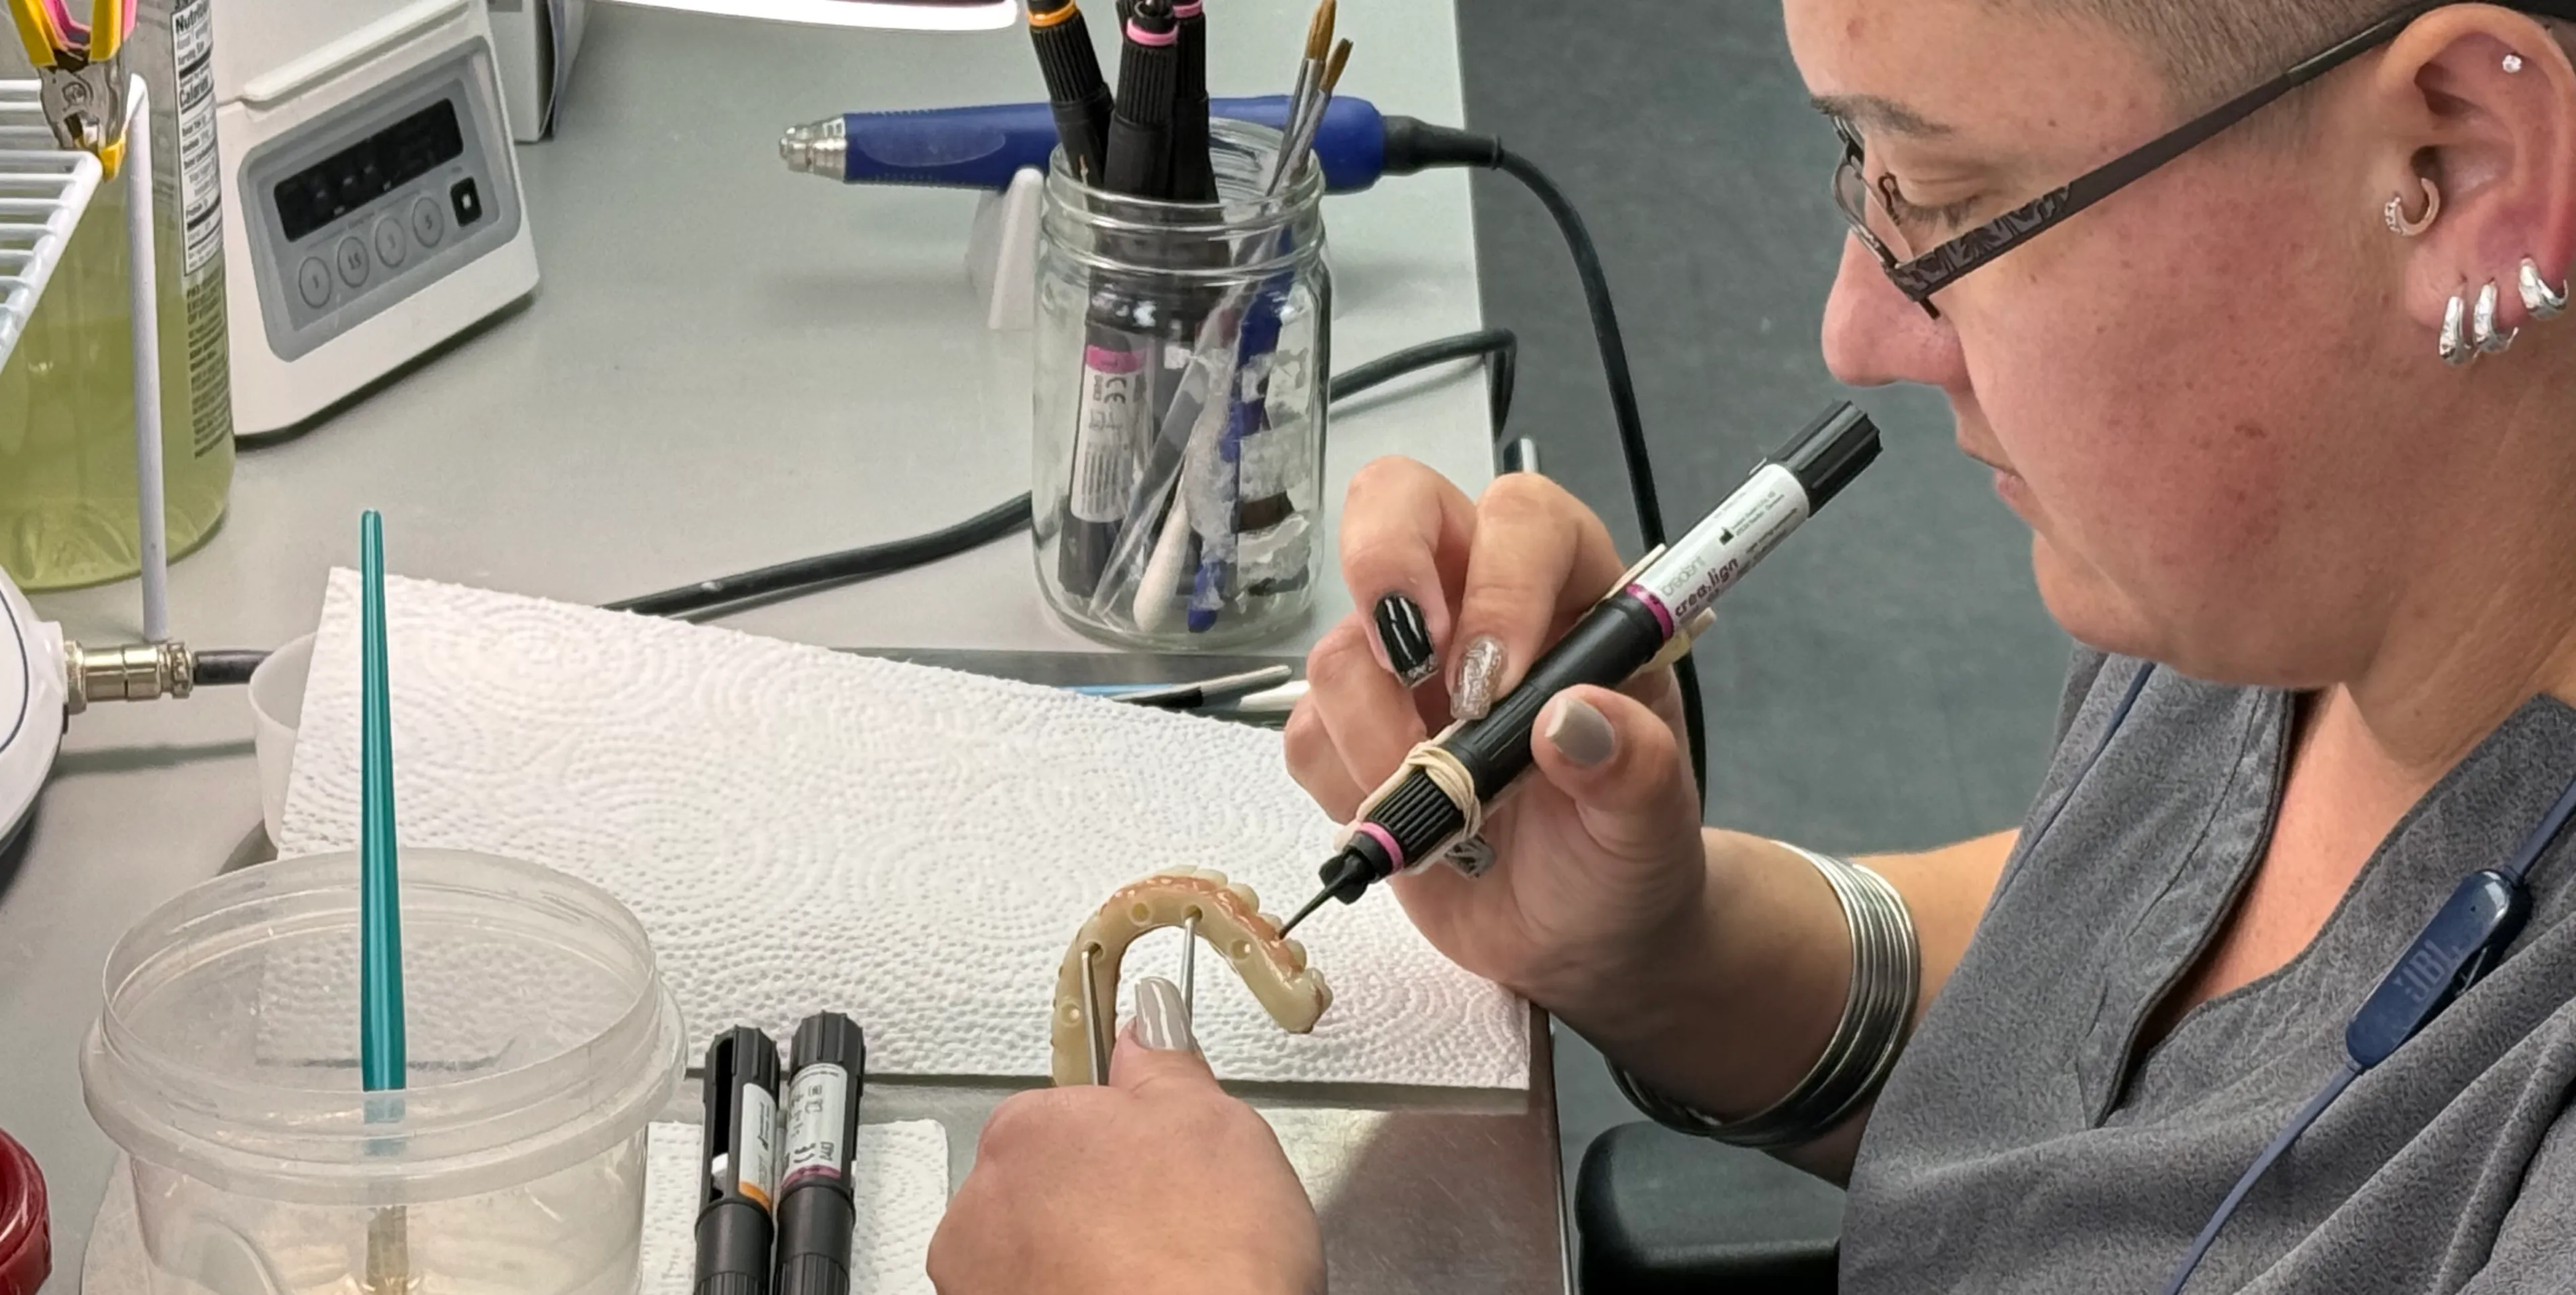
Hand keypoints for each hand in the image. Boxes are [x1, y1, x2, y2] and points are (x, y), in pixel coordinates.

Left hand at [928, 978, 1323, 1294]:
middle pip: (1042, 1187)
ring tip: (1152, 1276)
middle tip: (1166, 1228)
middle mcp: (984, 1206)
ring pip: (1033, 1253)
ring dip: (1079, 1261)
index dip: (1126, 1144)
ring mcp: (981, 1282)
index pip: (1066, 1117)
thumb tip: (1150, 1028)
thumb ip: (1166, 1066)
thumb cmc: (1204, 1259)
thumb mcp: (1214, 1122)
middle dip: (1096, 1204)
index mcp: (1027, 1130)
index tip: (1160, 1168)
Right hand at [1285, 461, 1712, 1028]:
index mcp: (1574, 594)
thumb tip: (1575, 719)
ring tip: (1451, 816)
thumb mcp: (1652, 826)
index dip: (1501, 582)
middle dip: (1384, 569)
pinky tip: (1414, 828)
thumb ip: (1634, 769)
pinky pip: (1307, 732)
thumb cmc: (1623, 856)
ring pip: (1341, 646)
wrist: (1575, 934)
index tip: (1496, 686)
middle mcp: (1479, 602)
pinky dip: (1348, 789)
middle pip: (1396, 502)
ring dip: (1379, 739)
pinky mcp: (1348, 728)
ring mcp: (1404, 663)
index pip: (1524, 519)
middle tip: (1409, 669)